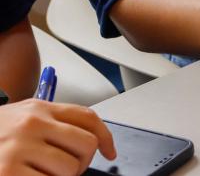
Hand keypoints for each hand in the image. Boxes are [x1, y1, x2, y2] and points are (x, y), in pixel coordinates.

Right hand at [0, 99, 115, 175]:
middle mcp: (32, 124)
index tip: (110, 152)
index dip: (106, 137)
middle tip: (67, 171)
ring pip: (70, 168)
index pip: (87, 117)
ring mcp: (20, 147)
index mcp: (38, 109)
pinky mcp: (9, 171)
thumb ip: (50, 126)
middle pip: (87, 144)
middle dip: (82, 162)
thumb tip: (85, 144)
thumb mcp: (19, 121)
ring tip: (42, 173)